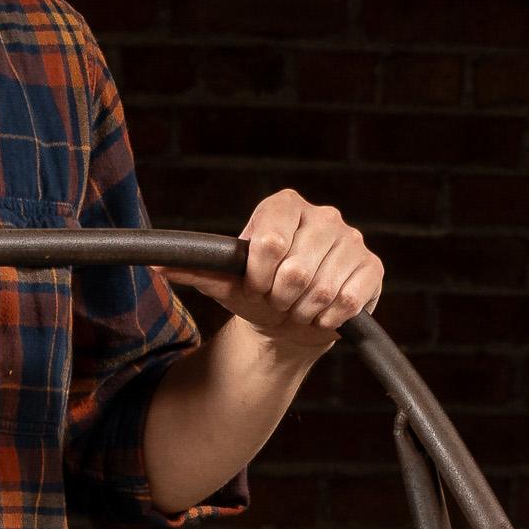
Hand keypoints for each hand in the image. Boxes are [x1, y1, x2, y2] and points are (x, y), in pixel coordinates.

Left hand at [187, 191, 383, 360]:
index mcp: (284, 206)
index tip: (257, 287)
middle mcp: (322, 214)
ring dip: (304, 312)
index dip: (259, 278)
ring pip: (323, 290)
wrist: (289, 322)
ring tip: (299, 308)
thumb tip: (157, 266)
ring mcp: (350, 238)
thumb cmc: (256, 296)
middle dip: (281, 300)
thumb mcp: (226, 283)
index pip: (270, 242)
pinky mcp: (371, 267)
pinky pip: (348, 301)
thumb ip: (196, 270)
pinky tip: (322, 315)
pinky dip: (329, 320)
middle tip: (280, 301)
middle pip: (296, 271)